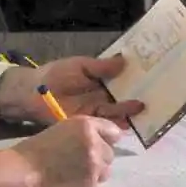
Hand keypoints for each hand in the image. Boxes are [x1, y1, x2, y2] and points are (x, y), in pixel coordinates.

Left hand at [0, 55, 145, 125]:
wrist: (32, 93)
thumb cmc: (56, 74)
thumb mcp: (80, 66)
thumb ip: (101, 67)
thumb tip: (125, 61)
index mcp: (101, 81)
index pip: (123, 82)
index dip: (137, 82)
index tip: (153, 79)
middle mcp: (102, 97)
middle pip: (123, 99)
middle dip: (137, 99)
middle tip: (153, 99)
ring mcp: (95, 111)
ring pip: (116, 113)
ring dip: (129, 113)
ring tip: (142, 110)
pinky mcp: (87, 123)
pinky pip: (103, 125)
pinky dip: (115, 125)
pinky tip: (126, 123)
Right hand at [11, 117, 121, 186]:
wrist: (25, 171)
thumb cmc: (39, 147)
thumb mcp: (64, 128)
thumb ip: (87, 131)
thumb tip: (107, 139)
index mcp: (87, 126)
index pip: (114, 132)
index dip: (106, 139)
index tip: (100, 143)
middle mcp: (95, 144)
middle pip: (110, 153)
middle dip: (99, 156)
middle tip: (79, 159)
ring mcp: (94, 166)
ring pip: (106, 170)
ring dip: (96, 171)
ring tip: (75, 171)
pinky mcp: (90, 185)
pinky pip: (96, 183)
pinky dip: (86, 183)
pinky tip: (70, 181)